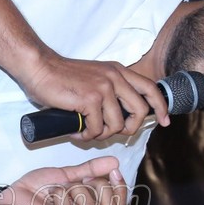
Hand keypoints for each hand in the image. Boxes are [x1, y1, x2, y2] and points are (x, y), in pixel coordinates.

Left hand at [0, 157, 129, 204]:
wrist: (12, 195)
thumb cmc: (38, 188)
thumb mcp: (67, 174)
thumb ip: (90, 169)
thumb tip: (114, 162)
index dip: (120, 190)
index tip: (114, 172)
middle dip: (99, 186)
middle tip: (83, 179)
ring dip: (75, 189)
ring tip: (61, 188)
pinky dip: (59, 192)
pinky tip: (50, 193)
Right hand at [17, 51, 169, 140]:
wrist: (39, 68)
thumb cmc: (60, 76)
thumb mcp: (94, 77)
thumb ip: (108, 89)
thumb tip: (119, 115)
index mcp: (118, 71)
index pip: (150, 88)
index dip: (161, 107)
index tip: (164, 121)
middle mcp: (115, 77)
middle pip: (141, 110)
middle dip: (131, 128)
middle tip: (118, 133)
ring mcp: (103, 88)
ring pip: (118, 124)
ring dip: (104, 134)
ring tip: (89, 132)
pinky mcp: (90, 100)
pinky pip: (98, 129)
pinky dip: (87, 136)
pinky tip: (77, 132)